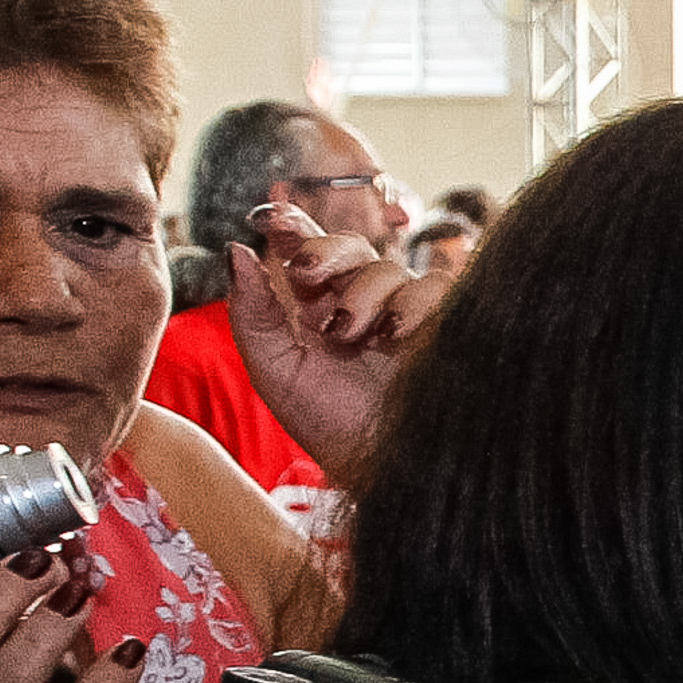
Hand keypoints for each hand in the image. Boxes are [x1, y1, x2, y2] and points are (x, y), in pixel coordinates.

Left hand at [229, 205, 454, 480]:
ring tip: (350, 335)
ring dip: (363, 292)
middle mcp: (362, 302)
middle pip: (349, 246)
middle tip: (305, 274)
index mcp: (317, 307)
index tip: (273, 216)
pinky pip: (437, 286)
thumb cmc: (328, 426)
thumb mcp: (275, 371)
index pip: (307, 249)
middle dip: (325, 250)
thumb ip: (252, 312)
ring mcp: (405, 311)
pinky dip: (415, 301)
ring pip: (390, 266)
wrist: (380, 466)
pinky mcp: (445, 323)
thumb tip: (237, 248)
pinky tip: (396, 335)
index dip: (293, 226)